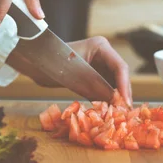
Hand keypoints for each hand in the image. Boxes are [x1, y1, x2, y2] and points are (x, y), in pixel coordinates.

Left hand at [7, 36, 132, 105]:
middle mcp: (104, 55)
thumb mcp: (75, 76)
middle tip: (126, 113)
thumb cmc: (51, 63)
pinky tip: (109, 112)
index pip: (120, 67)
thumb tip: (113, 101)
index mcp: (101, 47)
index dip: (125, 86)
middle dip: (123, 95)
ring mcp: (100, 65)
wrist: (36, 63)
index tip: (125, 103)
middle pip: (121, 76)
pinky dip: (107, 101)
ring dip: (116, 99)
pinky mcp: (94, 76)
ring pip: (115, 84)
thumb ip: (95, 87)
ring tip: (120, 115)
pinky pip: (105, 89)